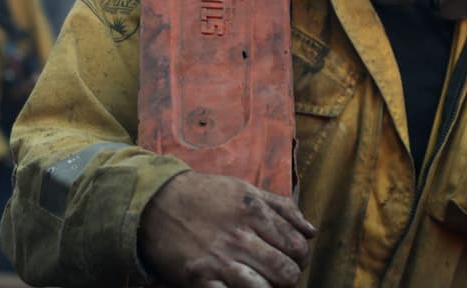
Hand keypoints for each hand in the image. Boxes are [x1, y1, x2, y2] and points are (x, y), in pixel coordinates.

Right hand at [138, 171, 316, 287]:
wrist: (154, 203)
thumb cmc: (203, 195)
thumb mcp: (244, 189)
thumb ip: (282, 207)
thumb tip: (311, 231)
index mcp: (254, 212)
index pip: (298, 246)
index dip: (300, 257)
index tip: (291, 258)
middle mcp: (240, 237)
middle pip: (287, 272)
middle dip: (289, 276)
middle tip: (278, 273)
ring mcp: (220, 261)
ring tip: (261, 282)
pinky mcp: (200, 280)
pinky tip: (240, 287)